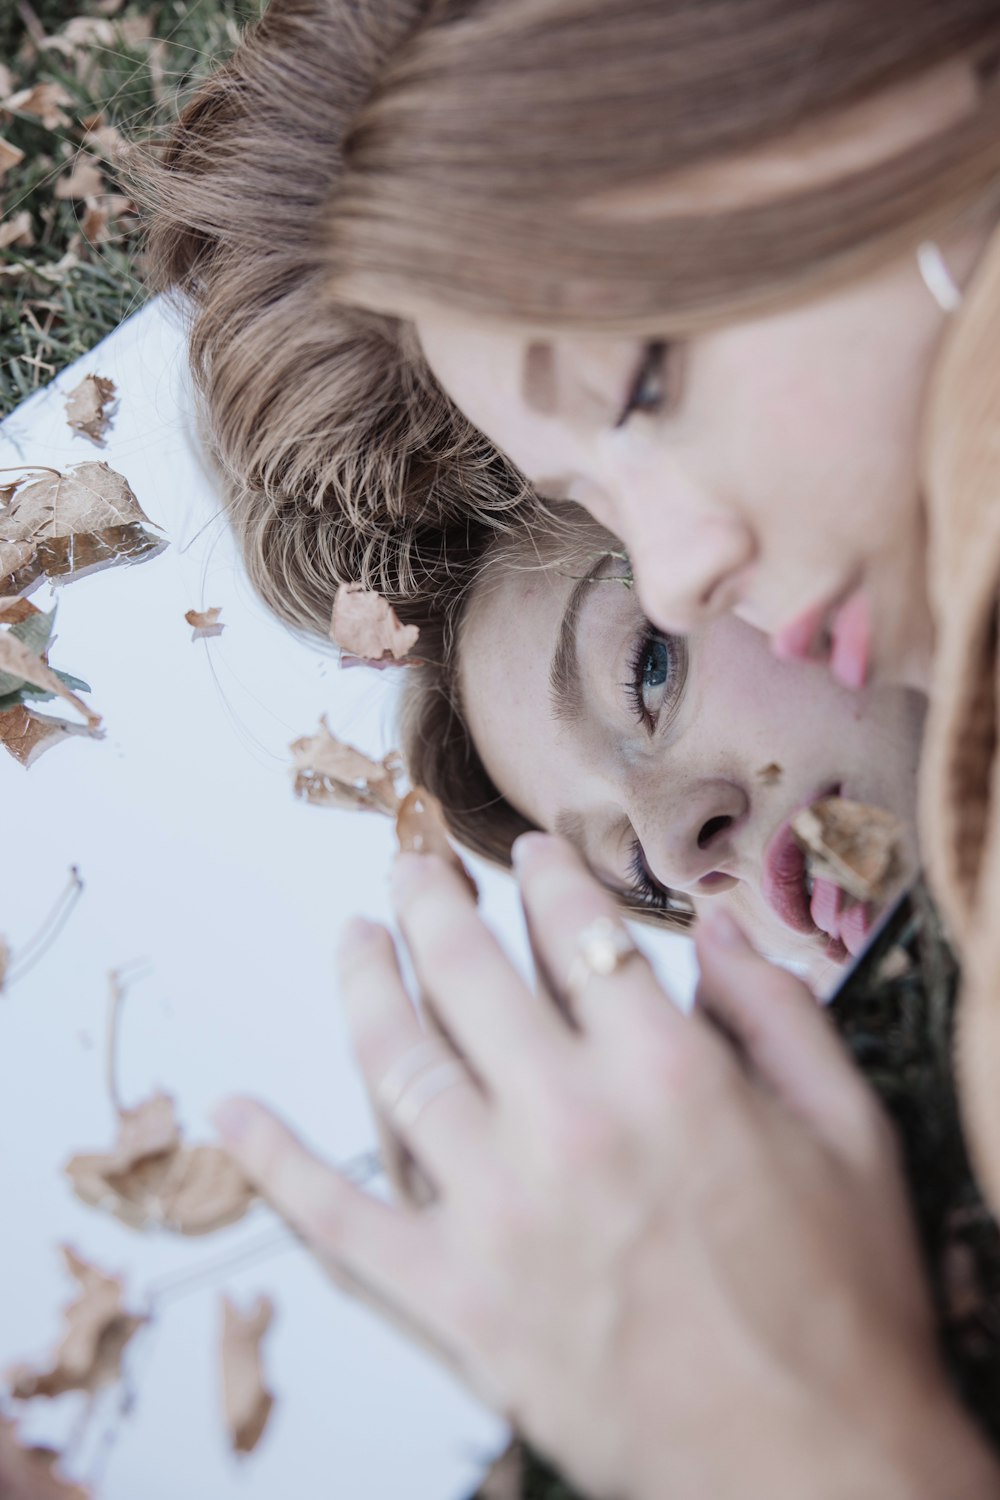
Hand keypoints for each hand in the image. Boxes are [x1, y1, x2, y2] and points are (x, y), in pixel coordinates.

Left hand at [215, 836, 999, 1499]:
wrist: (811, 1467)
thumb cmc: (840, 1306)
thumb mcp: (850, 1133)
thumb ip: (778, 1013)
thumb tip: (714, 930)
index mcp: (666, 1071)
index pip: (577, 934)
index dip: (545, 879)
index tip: (526, 855)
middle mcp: (566, 1122)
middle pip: (468, 976)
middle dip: (431, 904)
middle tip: (408, 867)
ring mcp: (495, 1211)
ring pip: (397, 1064)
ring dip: (362, 986)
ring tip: (350, 938)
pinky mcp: (453, 1298)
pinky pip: (340, 1220)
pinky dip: (275, 1164)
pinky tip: (234, 1114)